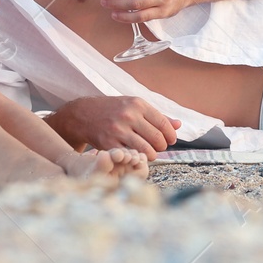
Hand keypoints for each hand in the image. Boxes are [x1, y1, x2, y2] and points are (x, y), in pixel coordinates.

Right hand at [48, 96, 180, 159]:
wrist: (84, 114)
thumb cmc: (114, 110)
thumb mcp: (135, 106)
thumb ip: (157, 116)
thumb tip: (179, 125)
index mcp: (138, 104)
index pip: (163, 123)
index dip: (170, 135)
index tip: (171, 140)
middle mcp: (129, 115)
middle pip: (157, 138)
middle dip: (163, 146)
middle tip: (160, 148)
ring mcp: (118, 130)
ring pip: (146, 149)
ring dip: (152, 154)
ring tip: (151, 153)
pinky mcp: (109, 143)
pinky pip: (130, 155)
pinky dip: (137, 158)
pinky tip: (137, 156)